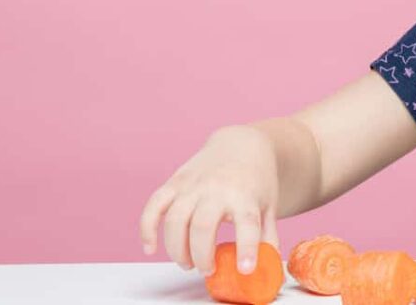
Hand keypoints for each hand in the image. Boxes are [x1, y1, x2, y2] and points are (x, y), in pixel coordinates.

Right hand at [139, 125, 281, 276]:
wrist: (240, 145)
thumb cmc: (256, 180)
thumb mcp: (268, 206)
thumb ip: (267, 235)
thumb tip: (268, 262)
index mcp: (246, 195)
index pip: (247, 223)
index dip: (246, 247)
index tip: (244, 269)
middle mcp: (217, 189)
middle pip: (202, 226)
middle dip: (202, 255)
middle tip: (207, 269)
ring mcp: (192, 185)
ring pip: (175, 220)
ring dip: (176, 248)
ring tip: (187, 263)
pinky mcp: (174, 182)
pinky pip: (154, 206)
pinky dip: (147, 228)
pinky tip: (151, 248)